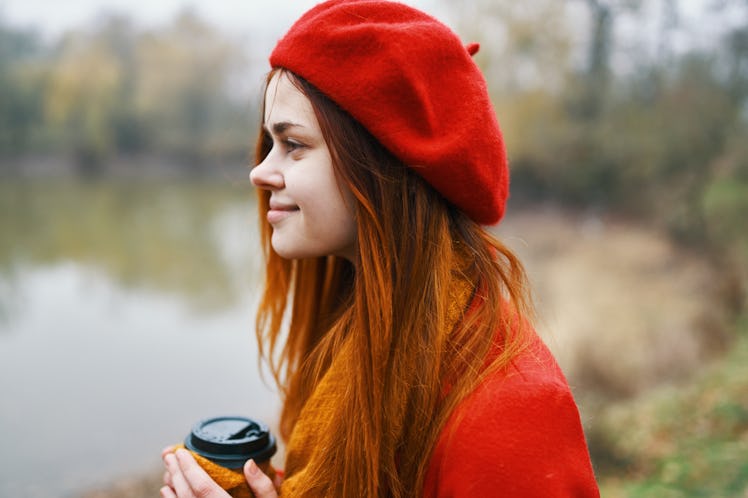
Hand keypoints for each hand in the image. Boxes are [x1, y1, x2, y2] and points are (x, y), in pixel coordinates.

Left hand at [161, 447, 278, 497]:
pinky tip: (167, 491)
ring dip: (172, 485)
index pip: (203, 487)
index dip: (190, 468)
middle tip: (169, 455)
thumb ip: (263, 487)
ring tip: (167, 469)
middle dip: (177, 473)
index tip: (181, 452)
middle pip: (187, 495)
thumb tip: (249, 464)